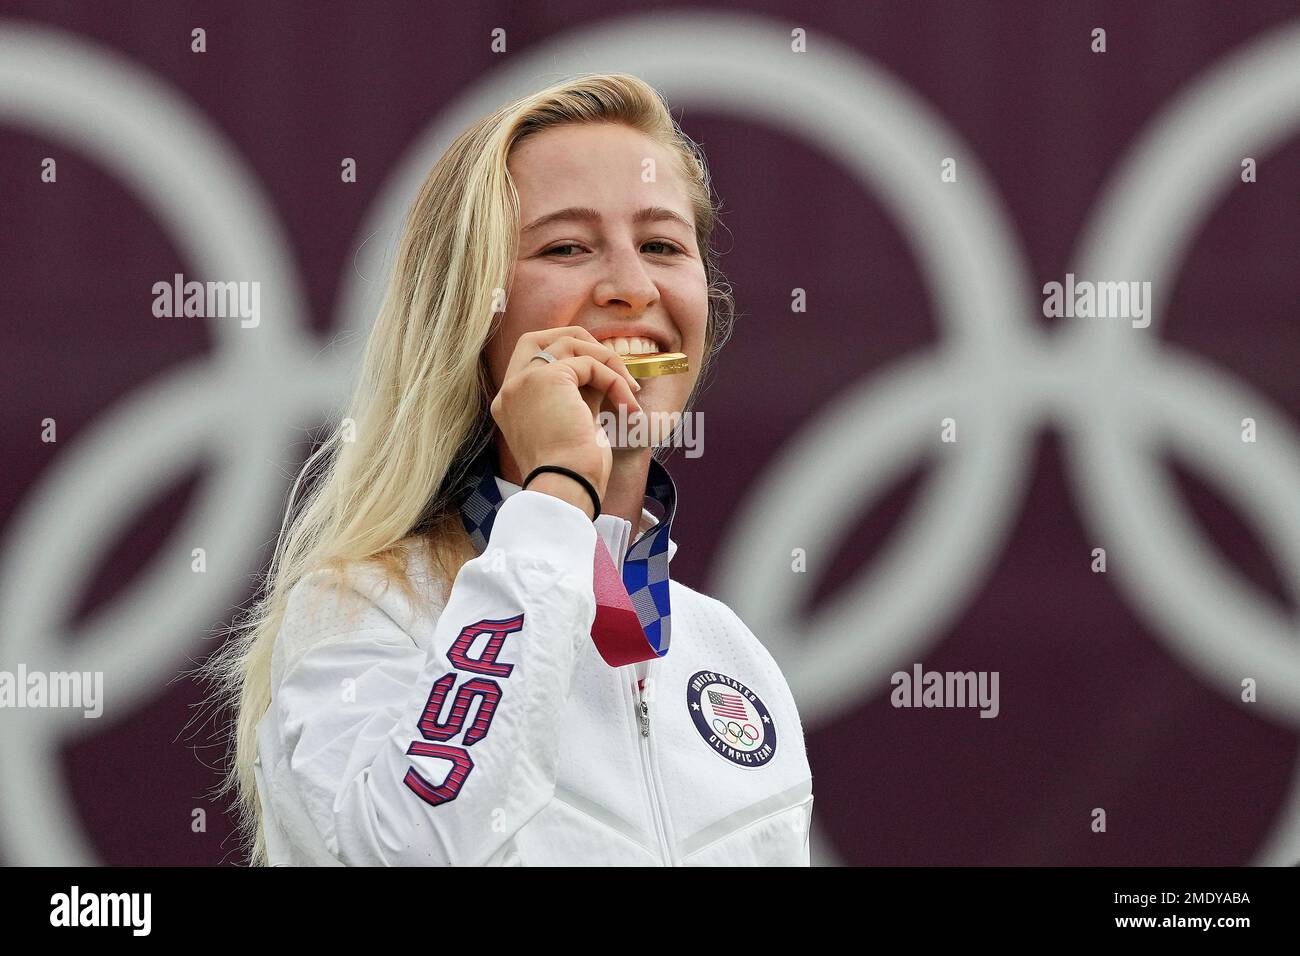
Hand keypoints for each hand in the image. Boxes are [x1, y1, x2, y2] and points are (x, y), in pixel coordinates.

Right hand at [490, 326, 642, 510]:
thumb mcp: (573, 421)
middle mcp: (510, 390)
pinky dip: (613, 379)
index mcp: (509, 404)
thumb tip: (603, 368)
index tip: (597, 371)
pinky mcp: (546, 378)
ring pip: (569, 344)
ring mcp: (523, 381)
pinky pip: (589, 364)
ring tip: (629, 390)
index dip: (564, 354)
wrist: (567, 487)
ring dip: (607, 362)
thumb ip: (579, 392)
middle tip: (612, 364)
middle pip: (538, 338)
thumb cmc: (574, 470)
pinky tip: (626, 403)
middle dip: (579, 342)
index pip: (529, 358)